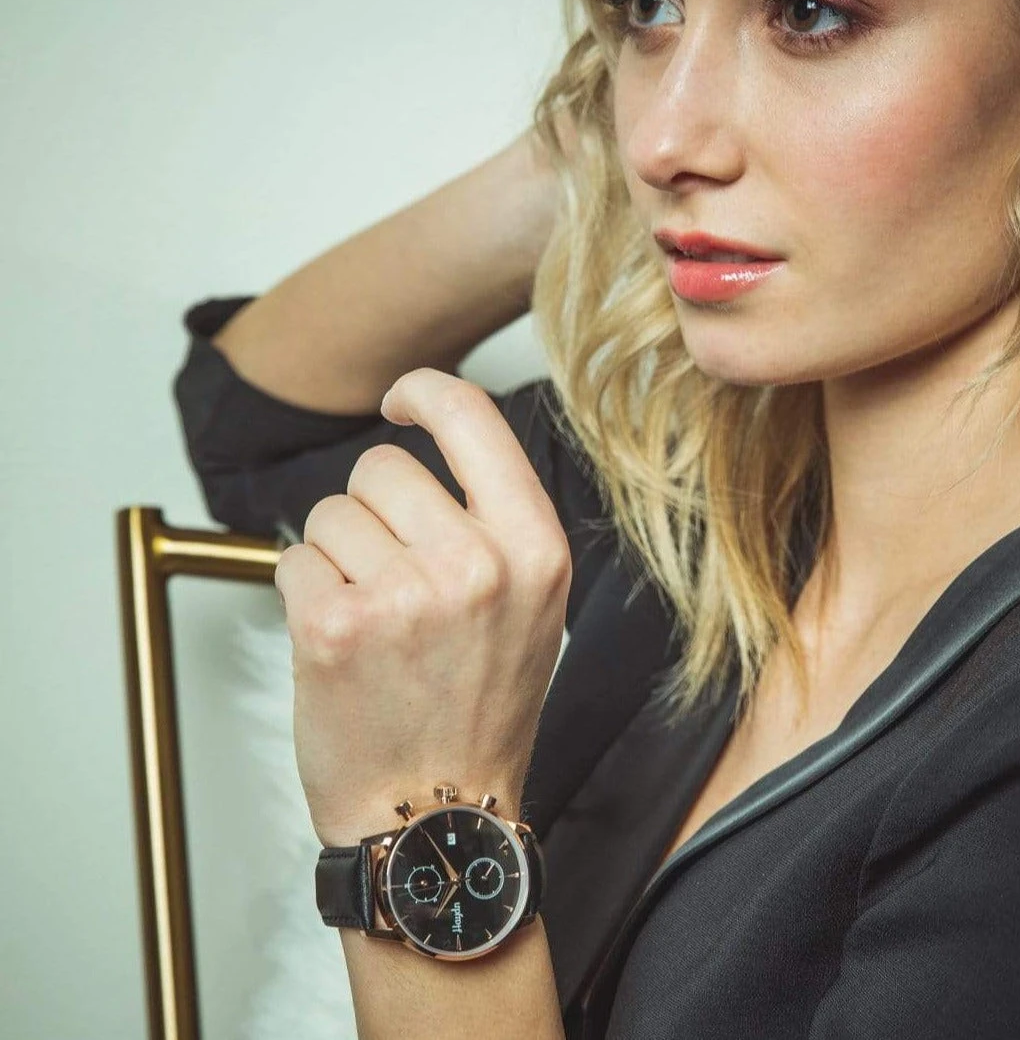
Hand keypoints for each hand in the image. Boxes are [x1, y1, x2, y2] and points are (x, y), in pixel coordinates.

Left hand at [272, 368, 572, 846]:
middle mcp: (476, 563)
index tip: (401, 402)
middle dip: (372, 510)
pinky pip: (294, 559)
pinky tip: (341, 642)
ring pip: (330, 512)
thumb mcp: (532, 603)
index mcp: (534, 548)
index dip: (424, 393)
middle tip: (394, 579)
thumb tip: (437, 435)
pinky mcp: (333, 628)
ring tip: (373, 621)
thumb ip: (496, 519)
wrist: (436, 817)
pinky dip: (304, 594)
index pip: (472, 416)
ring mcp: (404, 595)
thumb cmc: (481, 707)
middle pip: (382, 467)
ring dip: (337, 556)